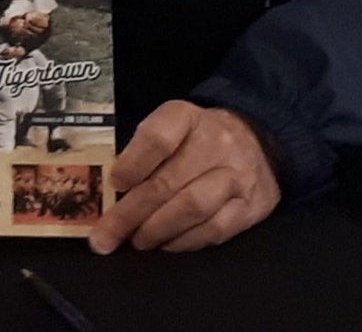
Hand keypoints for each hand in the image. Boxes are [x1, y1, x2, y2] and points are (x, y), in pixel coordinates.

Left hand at [89, 101, 280, 252]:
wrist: (255, 139)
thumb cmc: (197, 137)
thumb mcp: (170, 127)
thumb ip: (142, 152)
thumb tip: (111, 191)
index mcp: (186, 116)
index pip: (157, 138)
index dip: (132, 163)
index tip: (113, 184)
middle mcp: (216, 143)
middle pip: (168, 181)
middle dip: (131, 213)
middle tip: (106, 236)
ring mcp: (238, 175)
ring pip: (192, 208)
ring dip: (158, 230)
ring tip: (137, 241)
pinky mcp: (253, 206)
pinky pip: (214, 229)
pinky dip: (185, 241)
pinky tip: (167, 245)